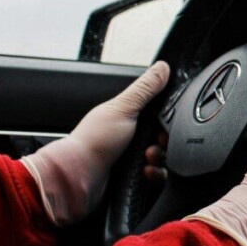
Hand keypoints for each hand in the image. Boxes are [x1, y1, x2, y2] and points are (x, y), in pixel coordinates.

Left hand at [22, 62, 169, 225]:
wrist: (79, 178)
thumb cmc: (94, 142)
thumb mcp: (123, 108)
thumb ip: (145, 88)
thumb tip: (162, 67)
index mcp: (127, 116)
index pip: (158, 113)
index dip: (167, 118)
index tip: (166, 122)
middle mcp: (130, 137)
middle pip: (164, 137)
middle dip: (164, 141)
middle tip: (155, 142)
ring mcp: (132, 158)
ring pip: (164, 157)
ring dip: (159, 159)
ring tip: (146, 159)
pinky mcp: (134, 178)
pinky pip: (157, 176)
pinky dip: (155, 175)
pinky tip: (145, 172)